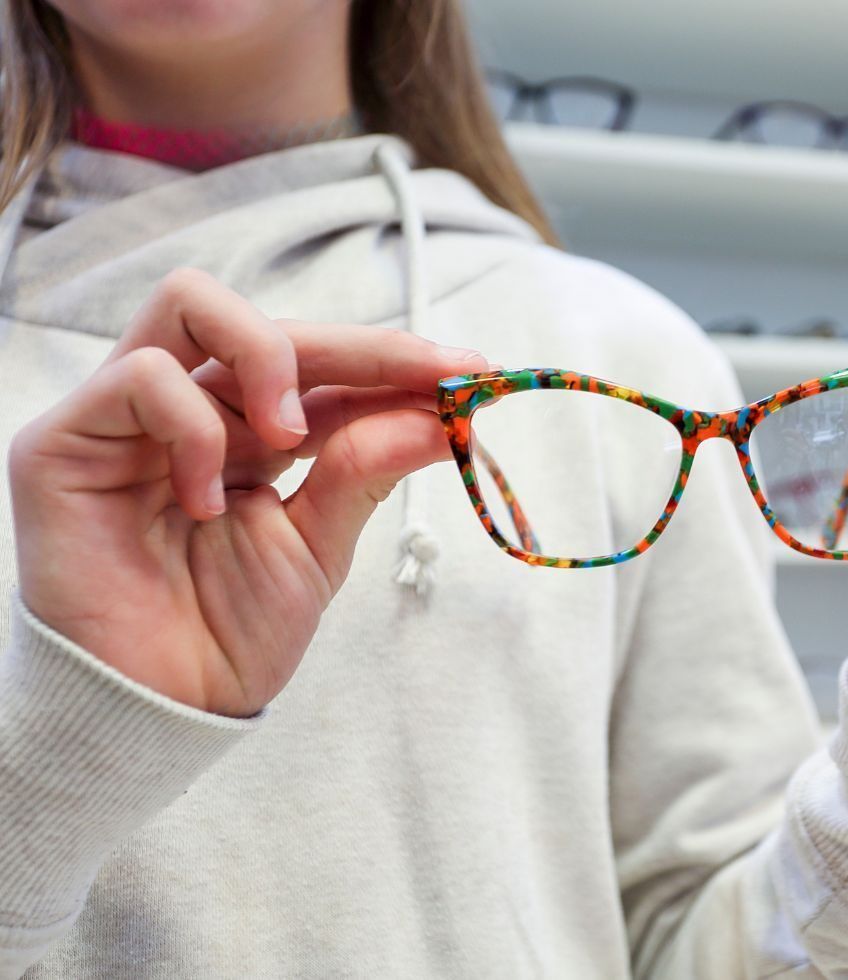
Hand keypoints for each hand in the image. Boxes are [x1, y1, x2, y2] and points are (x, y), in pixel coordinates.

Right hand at [8, 269, 486, 716]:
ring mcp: (121, 418)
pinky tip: (209, 500)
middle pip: (268, 320)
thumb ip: (367, 468)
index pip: (321, 365)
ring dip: (268, 359)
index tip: (471, 369)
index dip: (394, 358)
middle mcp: (186, 410)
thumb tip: (446, 415)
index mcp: (247, 431)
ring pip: (190, 304)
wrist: (162, 710)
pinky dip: (195, 428)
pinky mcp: (63, 442)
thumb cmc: (230, 634)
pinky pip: (141, 378)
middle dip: (360, 345)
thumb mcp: (320, 543)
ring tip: (293, 439)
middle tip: (426, 379)